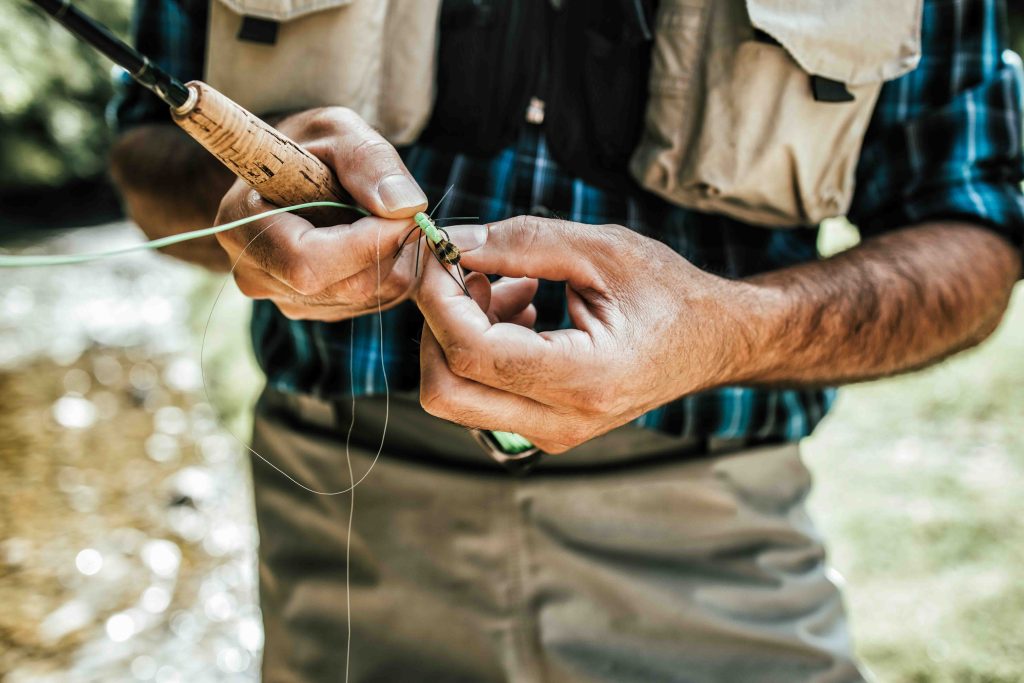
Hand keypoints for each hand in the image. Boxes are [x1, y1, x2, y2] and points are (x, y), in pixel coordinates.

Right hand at [214, 107, 482, 320]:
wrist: (294, 169)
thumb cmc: (312, 144)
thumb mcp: (338, 130)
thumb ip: (370, 162)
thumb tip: (405, 207)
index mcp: (240, 225)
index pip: (307, 262)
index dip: (366, 244)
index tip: (405, 213)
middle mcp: (257, 275)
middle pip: (346, 286)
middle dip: (389, 248)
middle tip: (400, 209)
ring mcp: (286, 299)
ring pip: (368, 297)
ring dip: (395, 259)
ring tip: (382, 217)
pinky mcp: (317, 309)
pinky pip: (375, 302)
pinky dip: (392, 270)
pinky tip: (378, 238)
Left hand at [417, 216, 756, 452]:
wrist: (713, 342)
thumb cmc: (669, 292)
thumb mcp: (601, 249)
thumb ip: (522, 243)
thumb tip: (451, 242)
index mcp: (585, 378)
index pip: (471, 352)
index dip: (437, 298)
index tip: (438, 252)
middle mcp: (564, 420)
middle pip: (445, 390)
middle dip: (436, 324)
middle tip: (468, 272)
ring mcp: (553, 433)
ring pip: (456, 396)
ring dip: (460, 334)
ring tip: (513, 286)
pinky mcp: (546, 429)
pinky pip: (481, 397)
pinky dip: (479, 349)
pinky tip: (521, 311)